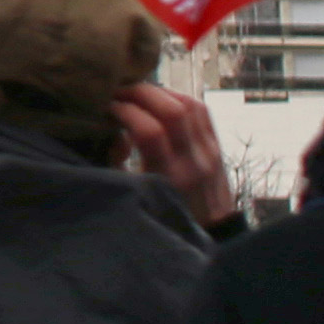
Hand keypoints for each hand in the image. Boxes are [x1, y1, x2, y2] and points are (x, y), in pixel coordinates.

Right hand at [116, 83, 240, 238]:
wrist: (212, 232)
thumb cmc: (166, 218)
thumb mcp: (136, 197)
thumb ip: (121, 166)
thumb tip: (113, 132)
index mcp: (169, 177)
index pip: (148, 129)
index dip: (124, 110)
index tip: (106, 107)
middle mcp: (192, 160)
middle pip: (171, 109)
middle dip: (140, 92)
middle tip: (119, 92)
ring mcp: (209, 151)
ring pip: (187, 104)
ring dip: (159, 91)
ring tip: (137, 92)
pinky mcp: (217, 145)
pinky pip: (200, 109)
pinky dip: (178, 97)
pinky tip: (161, 98)